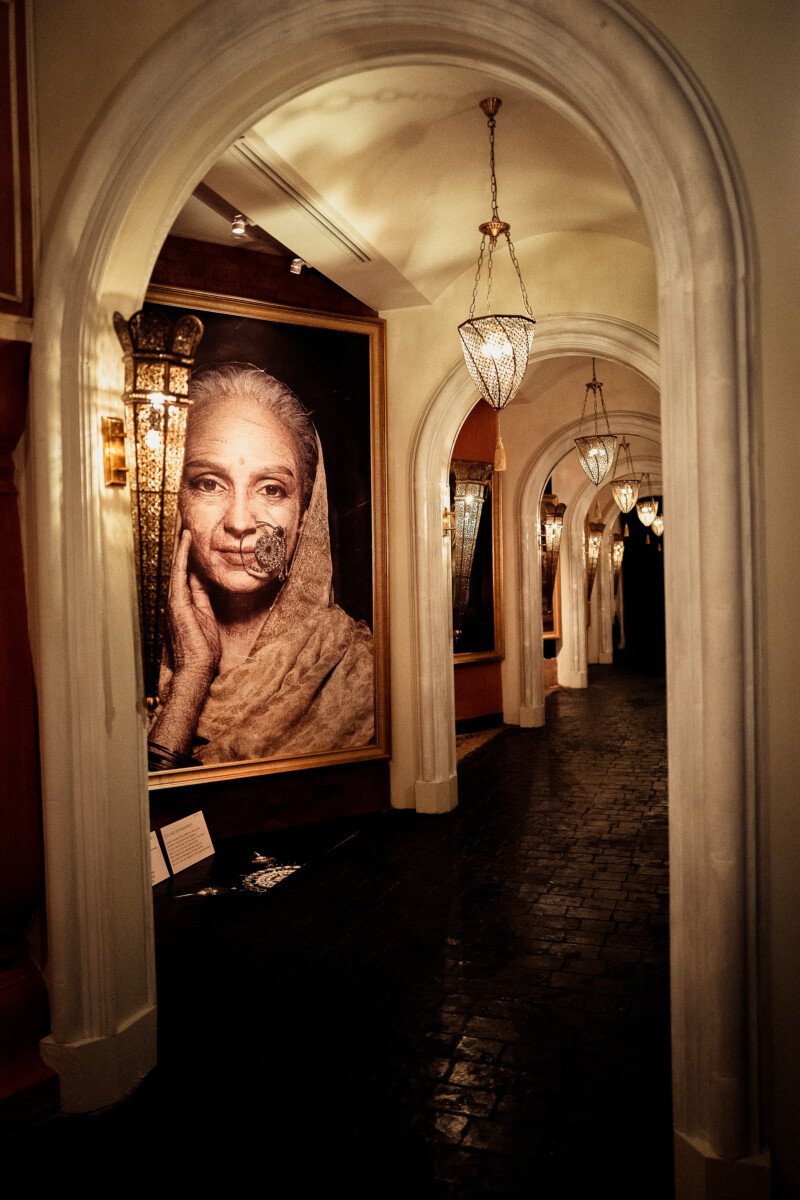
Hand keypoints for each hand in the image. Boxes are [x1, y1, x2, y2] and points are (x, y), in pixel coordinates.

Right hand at [148, 530, 219, 761]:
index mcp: (184, 602)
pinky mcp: (176, 602)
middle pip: (178, 564)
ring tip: (183, 522)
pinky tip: (186, 538)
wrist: (197, 669)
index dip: (188, 553)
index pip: (186, 571)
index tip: (191, 535)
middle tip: (183, 521)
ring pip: (176, 564)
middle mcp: (176, 598)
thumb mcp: (207, 617)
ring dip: (180, 543)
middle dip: (181, 544)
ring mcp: (174, 599)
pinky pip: (179, 572)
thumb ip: (202, 599)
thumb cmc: (204, 650)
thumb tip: (202, 581)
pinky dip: (182, 554)